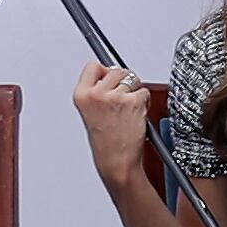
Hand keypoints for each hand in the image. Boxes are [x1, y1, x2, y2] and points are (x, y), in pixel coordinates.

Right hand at [72, 61, 150, 190]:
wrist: (116, 160)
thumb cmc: (106, 140)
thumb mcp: (91, 112)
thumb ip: (98, 91)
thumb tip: (110, 72)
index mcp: (82, 95)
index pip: (93, 66)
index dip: (104, 72)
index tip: (108, 80)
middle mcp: (97, 94)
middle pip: (116, 70)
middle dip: (123, 82)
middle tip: (122, 101)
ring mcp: (116, 97)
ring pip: (132, 79)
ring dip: (135, 91)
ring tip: (127, 110)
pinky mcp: (134, 102)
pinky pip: (144, 91)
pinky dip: (144, 101)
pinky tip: (136, 114)